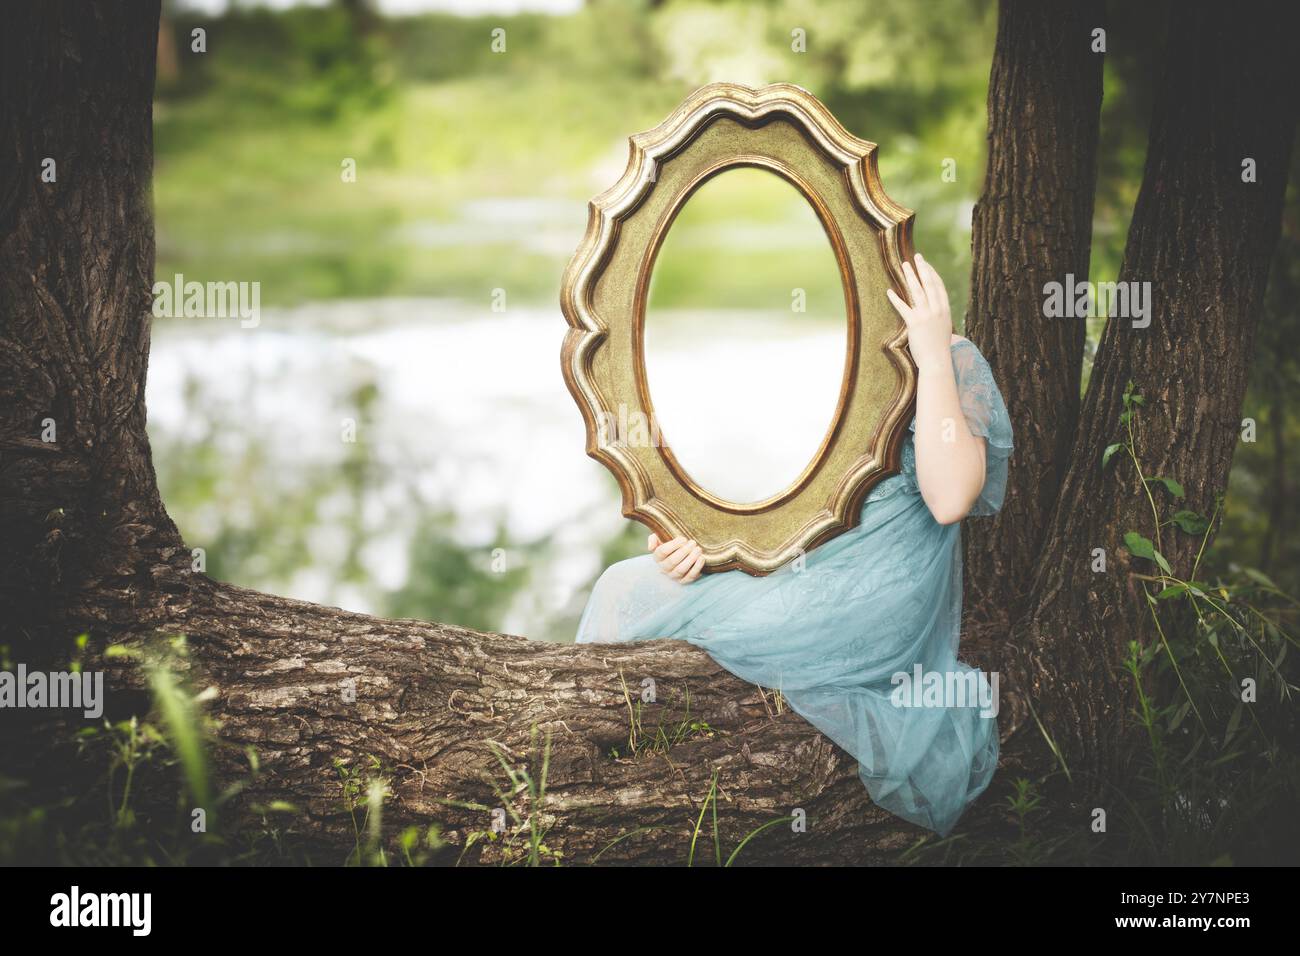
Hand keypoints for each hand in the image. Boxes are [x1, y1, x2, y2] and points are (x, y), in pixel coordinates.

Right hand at [648, 533, 703, 582]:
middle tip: (693, 543)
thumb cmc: (669, 544)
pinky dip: (697, 568)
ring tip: (698, 549)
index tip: (683, 539)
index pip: (663, 552)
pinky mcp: (683, 581)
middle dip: (684, 551)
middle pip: (672, 561)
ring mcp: (673, 575)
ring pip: (681, 569)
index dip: (673, 545)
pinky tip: (701, 558)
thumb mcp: (659, 538)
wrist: (679, 554)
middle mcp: (664, 568)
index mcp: (657, 557)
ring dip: (691, 559)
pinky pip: (690, 576)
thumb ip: (653, 539)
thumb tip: (651, 547)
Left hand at [886, 253, 952, 371]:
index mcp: (945, 310)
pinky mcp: (915, 323)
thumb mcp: (943, 330)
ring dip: (910, 276)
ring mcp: (927, 316)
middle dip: (922, 268)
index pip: (939, 287)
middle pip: (929, 284)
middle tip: (917, 256)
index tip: (926, 265)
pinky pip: (903, 308)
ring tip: (904, 265)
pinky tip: (889, 291)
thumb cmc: (939, 349)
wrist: (937, 362)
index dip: (932, 274)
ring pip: (917, 291)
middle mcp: (937, 310)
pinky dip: (895, 299)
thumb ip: (940, 319)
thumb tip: (935, 314)